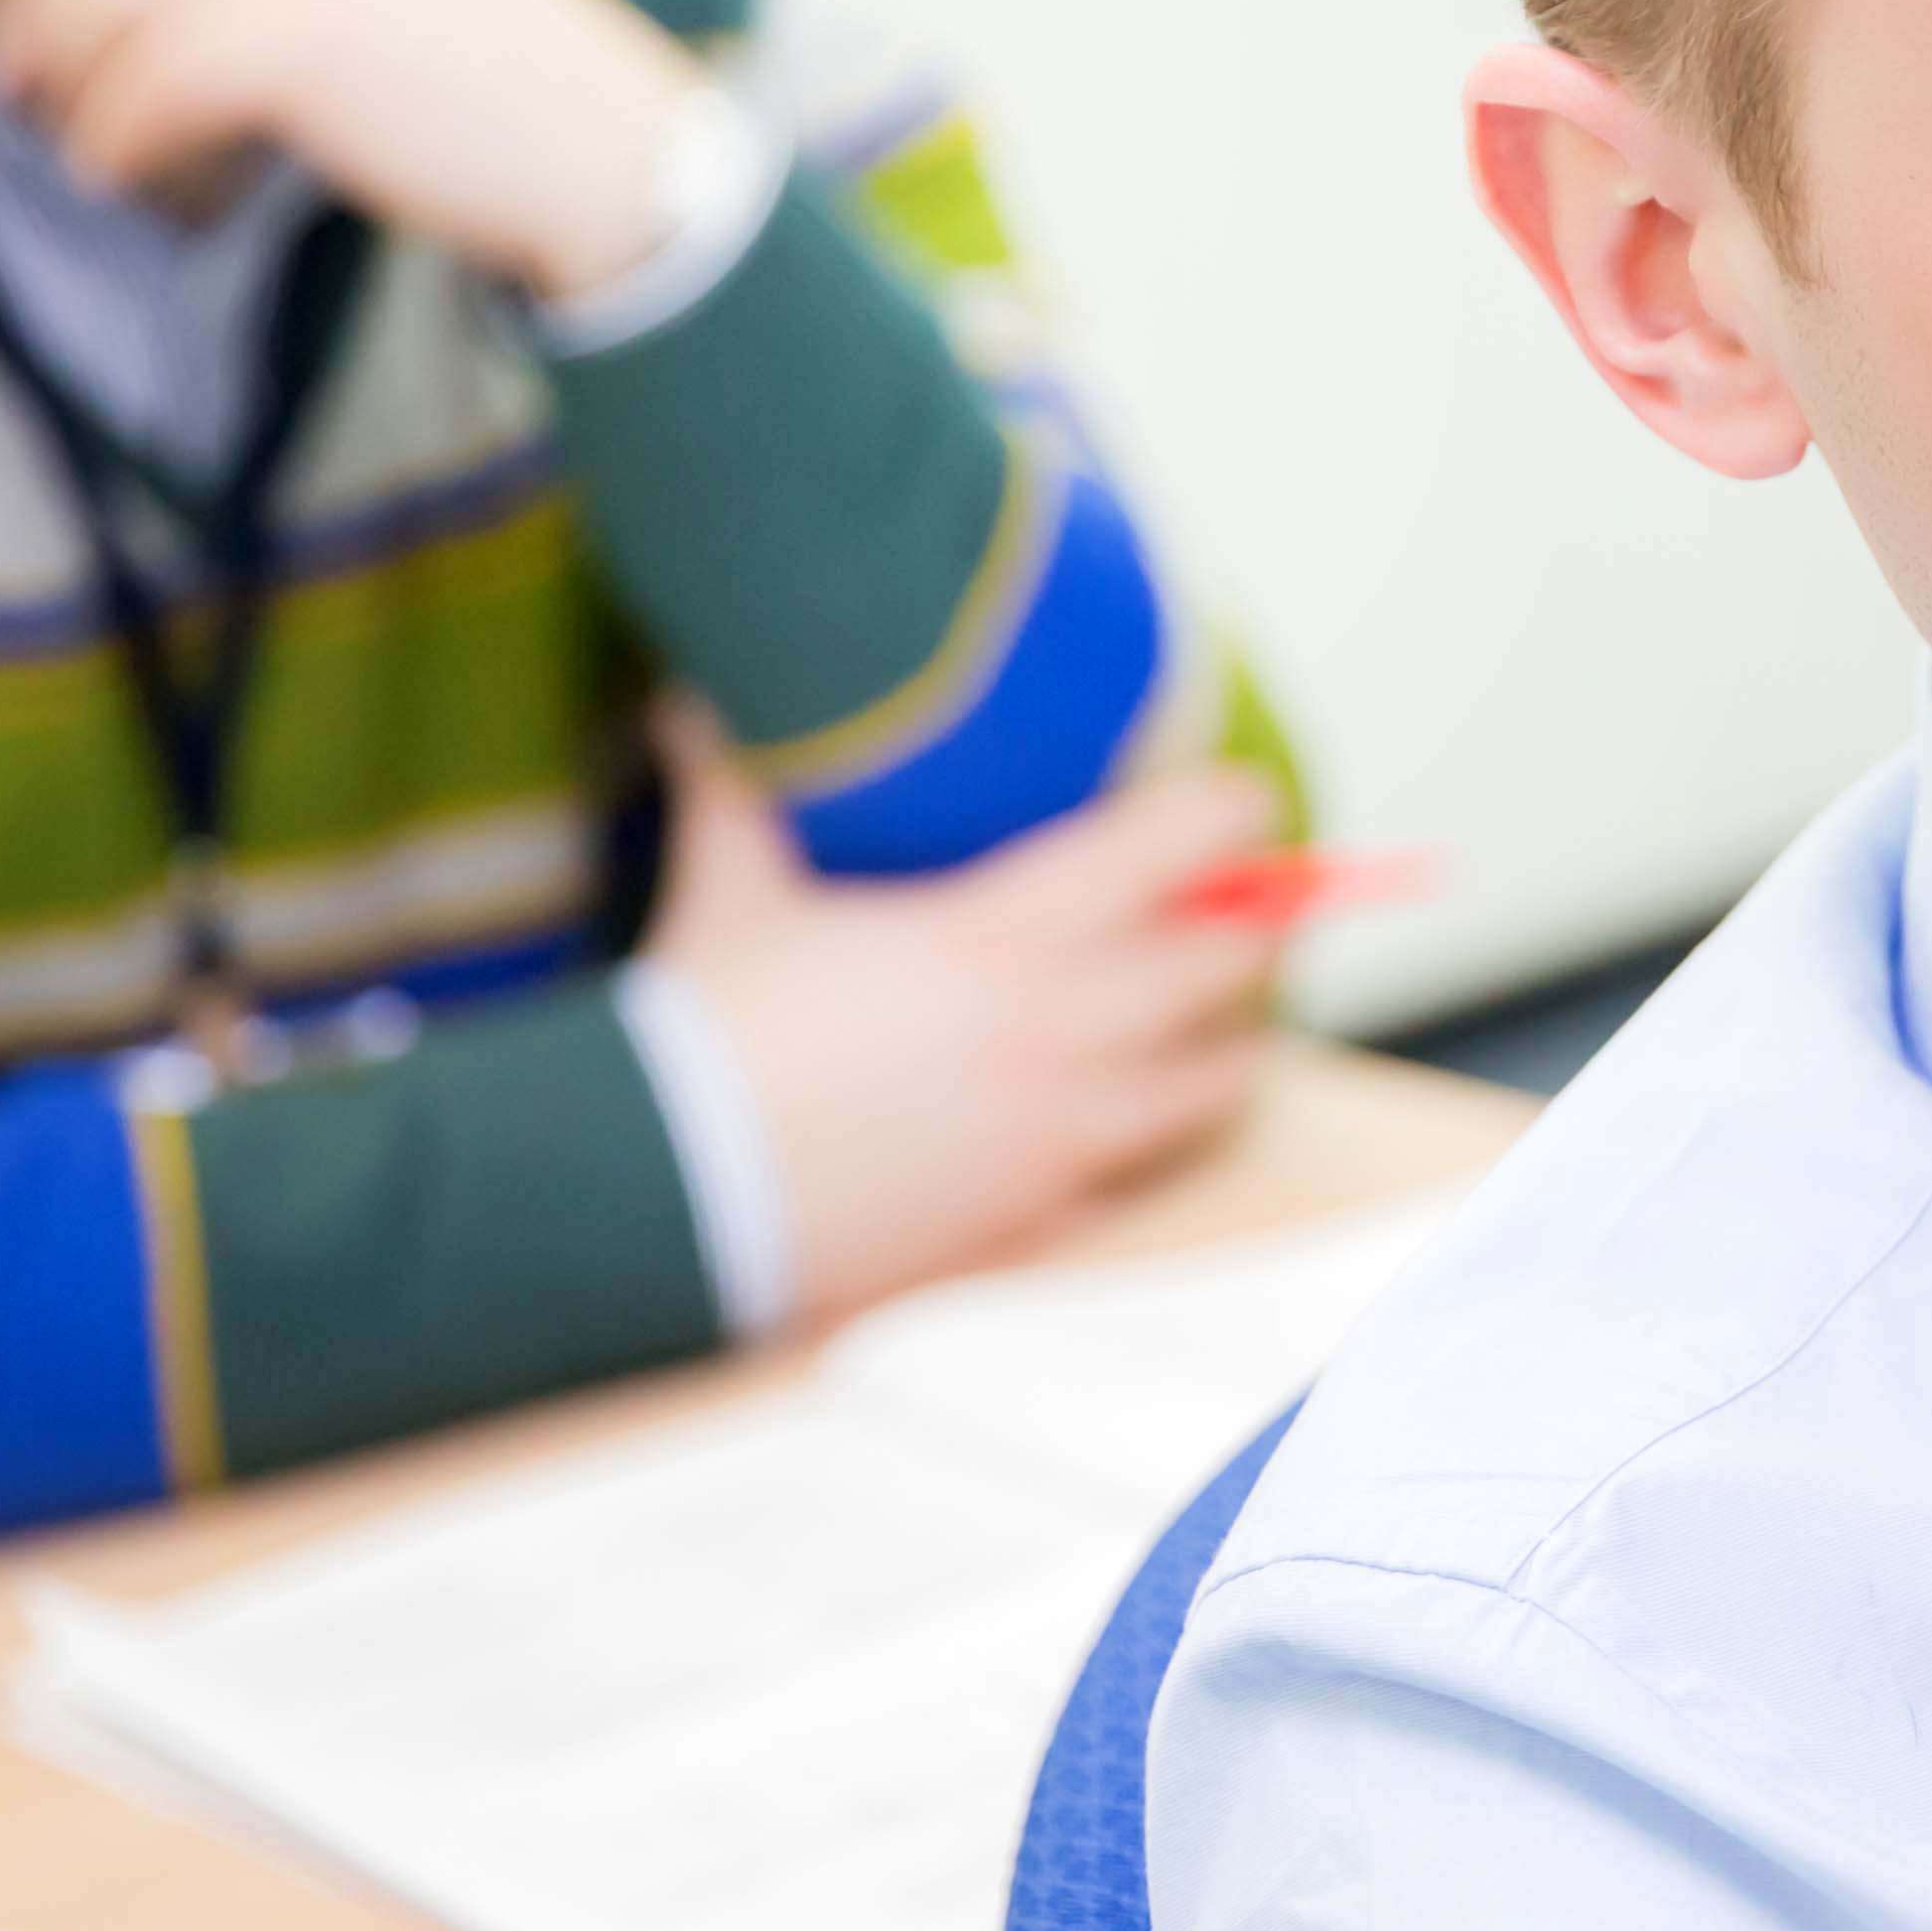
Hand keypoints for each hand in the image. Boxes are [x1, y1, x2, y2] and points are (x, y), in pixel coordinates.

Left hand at [0, 0, 706, 298]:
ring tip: (84, 142)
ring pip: (102, 4)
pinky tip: (125, 171)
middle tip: (12, 82)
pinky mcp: (291, 37)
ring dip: (70, 85)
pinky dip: (114, 138)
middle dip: (38, 8)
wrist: (604, 146)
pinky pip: (142, 85)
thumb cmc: (491, 69)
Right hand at [648, 715, 1284, 1318]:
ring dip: (1227, 1051)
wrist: (665, 1196)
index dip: (1228, 815)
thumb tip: (689, 704)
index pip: (1169, 850)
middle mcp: (1059, 1035)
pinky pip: (1132, 1188)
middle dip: (1255, 931)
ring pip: (1207, 1091)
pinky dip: (1146, 1155)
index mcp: (1004, 933)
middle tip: (1266, 908)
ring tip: (1231, 1032)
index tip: (1253, 800)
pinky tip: (1130, 1141)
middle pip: (1221, 970)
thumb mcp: (729, 889)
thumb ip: (731, 790)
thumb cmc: (704, 1034)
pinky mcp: (1025, 1226)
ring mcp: (1054, 1142)